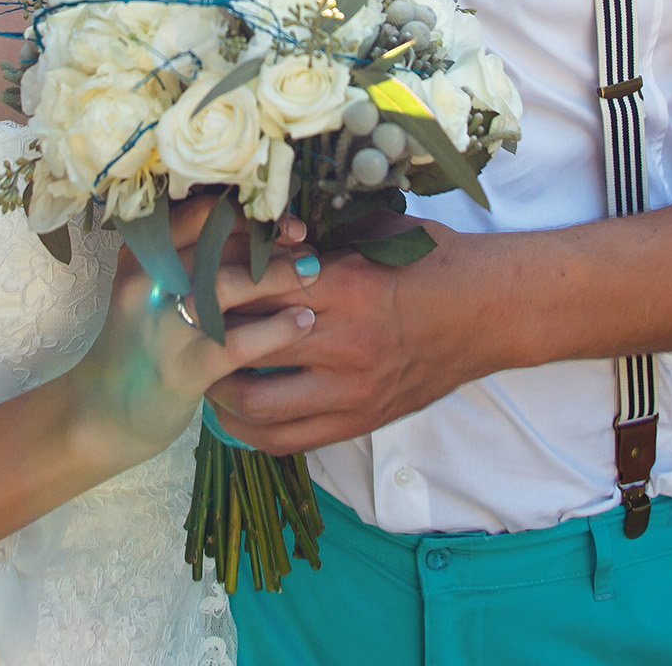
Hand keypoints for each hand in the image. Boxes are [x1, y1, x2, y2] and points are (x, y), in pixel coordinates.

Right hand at [63, 239, 315, 473]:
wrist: (101, 415)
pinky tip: (303, 323)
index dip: (247, 215)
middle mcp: (147, 283)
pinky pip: (238, 341)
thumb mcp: (149, 292)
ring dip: (280, 278)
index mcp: (141, 256)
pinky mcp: (183, 367)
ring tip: (314, 276)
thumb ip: (188, 263)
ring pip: (229, 285)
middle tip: (309, 249)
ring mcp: (163, 326)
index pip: (199, 215)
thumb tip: (256, 236)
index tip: (283, 224)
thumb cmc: (138, 347)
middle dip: (271, 244)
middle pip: (219, 245)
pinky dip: (277, 329)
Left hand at [203, 217, 498, 454]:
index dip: (214, 284)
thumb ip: (318, 240)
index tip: (190, 280)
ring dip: (218, 390)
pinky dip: (249, 430)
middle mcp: (344, 343)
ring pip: (255, 403)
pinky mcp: (360, 421)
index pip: (255, 288)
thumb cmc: (433, 262)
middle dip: (204, 336)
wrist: (490, 311)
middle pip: (244, 344)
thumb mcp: (375, 234)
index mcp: (345, 286)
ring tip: (202, 370)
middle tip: (182, 327)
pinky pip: (287, 439)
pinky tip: (232, 412)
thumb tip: (257, 231)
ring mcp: (351, 390)